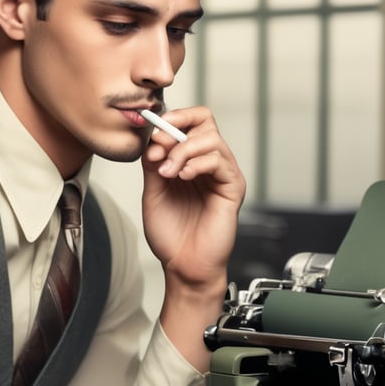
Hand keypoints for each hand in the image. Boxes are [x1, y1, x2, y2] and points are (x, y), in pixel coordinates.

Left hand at [141, 106, 245, 367]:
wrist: (183, 265)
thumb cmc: (172, 235)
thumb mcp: (153, 191)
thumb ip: (153, 163)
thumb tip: (152, 137)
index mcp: (191, 160)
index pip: (190, 122)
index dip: (170, 121)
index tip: (151, 136)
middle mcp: (209, 163)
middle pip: (204, 121)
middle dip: (177, 130)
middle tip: (159, 149)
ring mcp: (223, 174)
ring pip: (211, 138)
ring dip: (183, 150)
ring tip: (167, 172)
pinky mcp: (233, 187)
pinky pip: (220, 161)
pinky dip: (197, 163)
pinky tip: (182, 177)